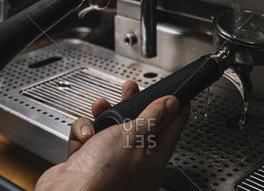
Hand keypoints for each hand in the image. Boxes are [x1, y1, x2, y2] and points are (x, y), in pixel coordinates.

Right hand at [35, 80, 189, 190]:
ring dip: (103, 115)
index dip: (175, 111)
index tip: (180, 97)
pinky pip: (88, 137)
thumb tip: (172, 104)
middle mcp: (131, 165)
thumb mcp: (133, 137)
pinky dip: (83, 131)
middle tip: (131, 89)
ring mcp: (107, 164)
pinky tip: (84, 136)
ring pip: (109, 128)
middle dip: (132, 104)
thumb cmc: (103, 175)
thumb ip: (153, 118)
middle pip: (137, 126)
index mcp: (151, 163)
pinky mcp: (86, 162)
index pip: (170, 131)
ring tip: (100, 107)